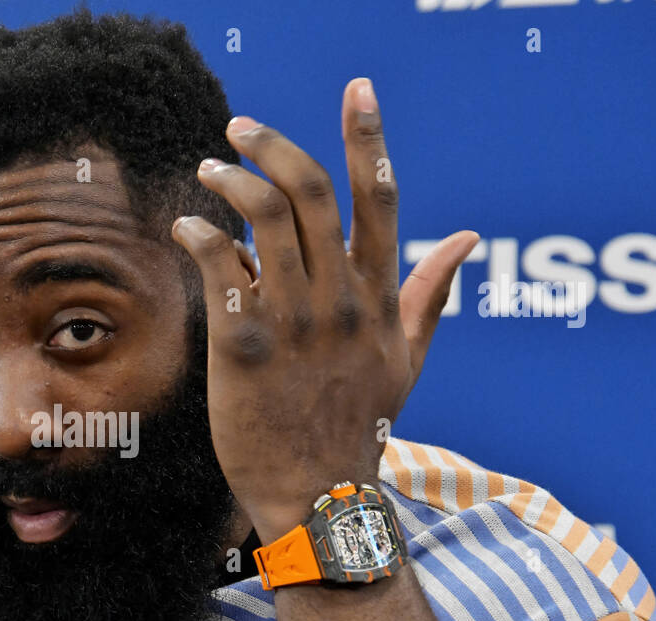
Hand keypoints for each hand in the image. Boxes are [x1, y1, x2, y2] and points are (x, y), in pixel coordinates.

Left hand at [172, 78, 478, 539]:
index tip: (357, 89)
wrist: (319, 496)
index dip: (368, 137)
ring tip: (208, 171)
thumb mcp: (407, 359)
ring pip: (263, 215)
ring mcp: (294, 320)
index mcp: (380, 298)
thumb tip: (467, 237)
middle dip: (273, 144)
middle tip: (239, 126)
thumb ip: (431, 294)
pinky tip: (187, 228)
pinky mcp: (244, 344)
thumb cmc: (359, 426)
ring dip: (230, 179)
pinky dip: (200, 232)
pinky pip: (220, 263)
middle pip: (312, 191)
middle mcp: (340, 299)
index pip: (380, 199)